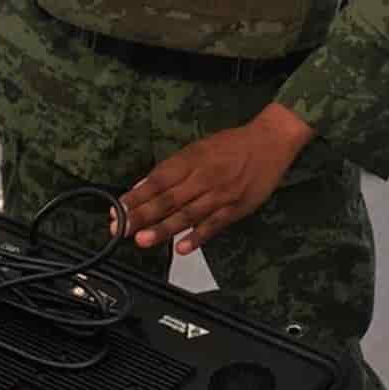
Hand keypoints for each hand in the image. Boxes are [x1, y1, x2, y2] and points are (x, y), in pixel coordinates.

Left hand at [121, 103, 313, 254]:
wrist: (270, 141)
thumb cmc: (232, 144)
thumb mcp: (199, 147)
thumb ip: (173, 169)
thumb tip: (143, 186)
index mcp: (191, 159)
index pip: (157, 180)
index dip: (136, 196)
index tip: (118, 210)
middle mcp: (203, 177)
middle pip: (167, 199)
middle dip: (141, 215)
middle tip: (119, 228)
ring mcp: (220, 194)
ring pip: (187, 214)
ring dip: (163, 228)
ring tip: (142, 240)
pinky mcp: (236, 208)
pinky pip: (214, 225)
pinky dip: (198, 236)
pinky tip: (182, 248)